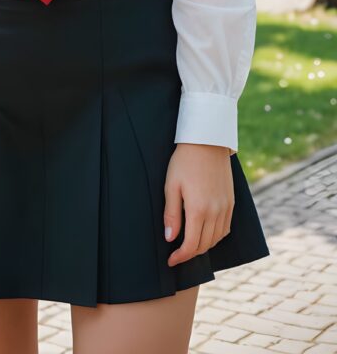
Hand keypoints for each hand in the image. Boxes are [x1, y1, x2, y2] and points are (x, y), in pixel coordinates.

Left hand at [163, 143, 233, 266]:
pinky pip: (225, 228)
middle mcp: (216, 212)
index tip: (171, 260)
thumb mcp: (171, 186)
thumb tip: (170, 238)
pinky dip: (215, 236)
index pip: (191, 245)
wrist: (207, 142)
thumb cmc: (184, 162)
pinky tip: (205, 232)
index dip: (180, 256)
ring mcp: (226, 207)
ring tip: (189, 244)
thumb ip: (171, 214)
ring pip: (216, 239)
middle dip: (190, 253)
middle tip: (177, 254)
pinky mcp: (231, 202)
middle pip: (205, 245)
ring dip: (203, 246)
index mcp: (198, 209)